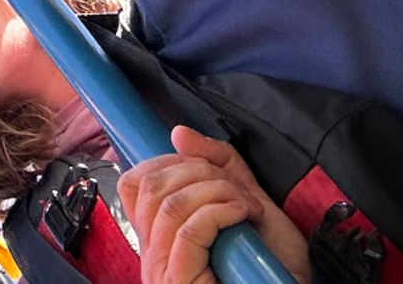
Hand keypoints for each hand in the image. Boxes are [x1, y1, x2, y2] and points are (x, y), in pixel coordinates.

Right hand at [118, 128, 311, 283]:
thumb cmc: (271, 261)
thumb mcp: (245, 198)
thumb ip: (219, 163)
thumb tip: (179, 133)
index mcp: (158, 235)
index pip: (132, 184)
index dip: (167, 162)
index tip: (203, 166)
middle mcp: (152, 254)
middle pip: (151, 187)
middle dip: (199, 172)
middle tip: (235, 188)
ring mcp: (163, 270)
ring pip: (172, 205)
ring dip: (216, 191)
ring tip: (245, 204)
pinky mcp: (180, 282)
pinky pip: (189, 230)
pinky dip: (219, 210)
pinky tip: (242, 214)